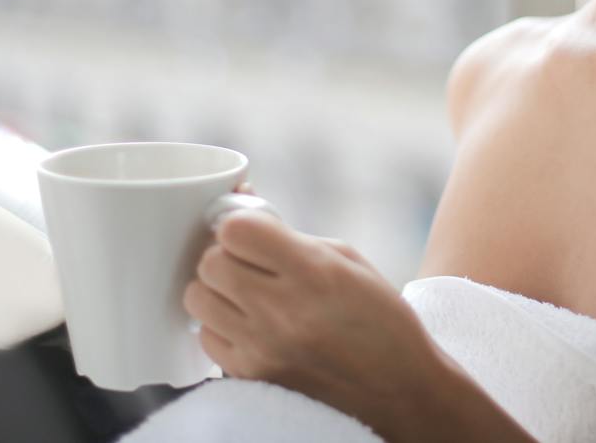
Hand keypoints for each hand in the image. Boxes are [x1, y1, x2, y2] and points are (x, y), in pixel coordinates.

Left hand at [182, 204, 439, 440]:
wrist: (398, 387)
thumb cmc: (379, 317)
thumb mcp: (347, 259)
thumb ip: (291, 237)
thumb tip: (243, 210)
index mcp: (312, 272)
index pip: (235, 230)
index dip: (239, 223)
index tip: (253, 232)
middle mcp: (282, 311)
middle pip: (210, 262)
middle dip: (226, 253)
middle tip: (249, 261)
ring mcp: (262, 348)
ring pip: (197, 299)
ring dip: (216, 289)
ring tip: (245, 292)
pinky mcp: (251, 376)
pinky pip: (206, 338)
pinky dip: (220, 326)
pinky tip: (249, 324)